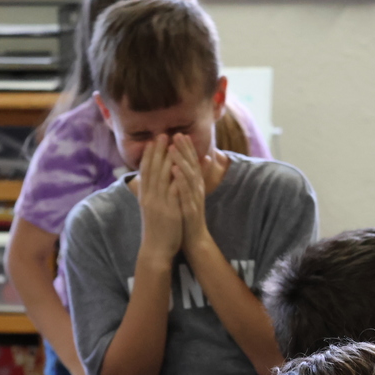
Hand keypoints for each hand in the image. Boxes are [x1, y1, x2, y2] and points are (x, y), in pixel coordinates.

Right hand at [137, 134, 181, 262]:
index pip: (146, 171)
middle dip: (158, 151)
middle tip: (162, 134)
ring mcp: (158, 203)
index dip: (149, 155)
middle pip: (153, 169)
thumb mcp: (149, 209)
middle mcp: (149, 197)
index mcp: (145, 196)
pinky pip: (173, 191)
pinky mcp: (169, 211)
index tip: (153, 140)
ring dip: (167, 158)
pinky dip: (176, 177)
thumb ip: (148, 195)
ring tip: (172, 143)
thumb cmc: (155, 230)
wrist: (155, 250)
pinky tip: (180, 166)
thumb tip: (146, 183)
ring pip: (162, 177)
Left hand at [169, 133, 211, 252]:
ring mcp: (194, 199)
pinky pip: (185, 192)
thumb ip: (193, 179)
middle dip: (184, 149)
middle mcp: (197, 190)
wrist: (194, 240)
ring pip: (189, 176)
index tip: (179, 134)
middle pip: (192, 165)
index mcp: (195, 186)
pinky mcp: (190, 209)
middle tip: (177, 134)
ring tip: (172, 147)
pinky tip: (173, 170)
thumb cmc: (189, 217)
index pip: (191, 163)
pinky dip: (180, 180)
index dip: (187, 148)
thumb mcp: (191, 195)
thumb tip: (202, 160)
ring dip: (181, 160)